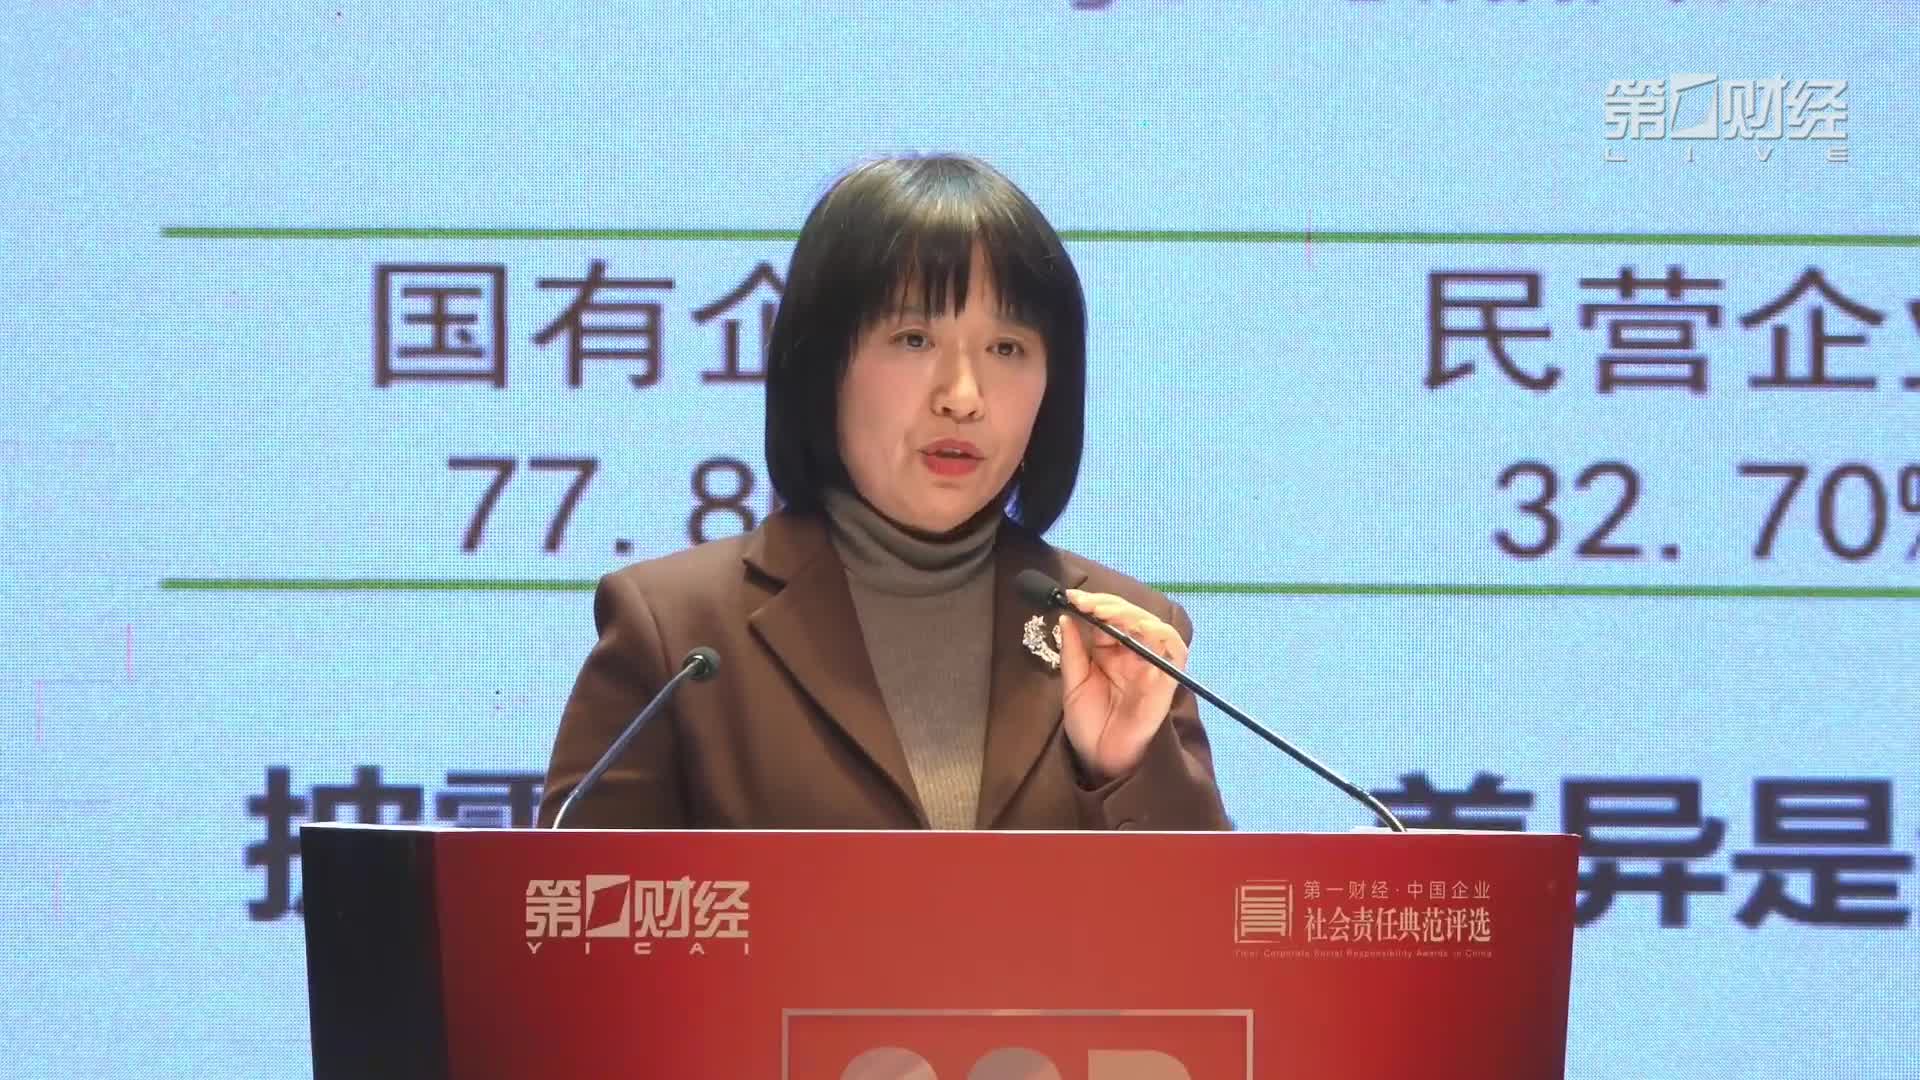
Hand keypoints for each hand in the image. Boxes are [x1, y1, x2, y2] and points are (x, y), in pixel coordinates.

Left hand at [1055, 589, 1186, 784]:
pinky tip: (1137, 628)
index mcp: (1111, 653)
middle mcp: (1133, 654)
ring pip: (1152, 626)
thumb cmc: (1089, 725)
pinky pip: (1174, 649)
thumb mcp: (1073, 685)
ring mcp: (1151, 665)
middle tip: (1086, 603)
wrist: (1102, 761)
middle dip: (1108, 604)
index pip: (1108, 618)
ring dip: (1130, 614)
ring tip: (1104, 612)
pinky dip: (1159, 633)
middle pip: (1130, 616)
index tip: (1070, 598)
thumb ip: (1073, 653)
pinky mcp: (1167, 679)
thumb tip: (1065, 618)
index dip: (1092, 604)